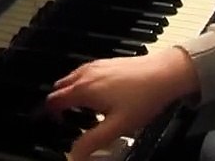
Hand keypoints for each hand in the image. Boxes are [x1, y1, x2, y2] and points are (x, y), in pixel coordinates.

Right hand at [46, 49, 199, 159]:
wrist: (165, 73)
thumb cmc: (143, 98)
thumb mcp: (117, 127)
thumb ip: (92, 142)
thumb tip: (73, 155)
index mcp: (83, 90)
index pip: (54, 101)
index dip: (49, 114)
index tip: (54, 125)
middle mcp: (86, 74)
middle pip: (60, 87)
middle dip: (58, 104)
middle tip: (67, 121)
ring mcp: (96, 66)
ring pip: (72, 79)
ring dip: (70, 93)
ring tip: (83, 111)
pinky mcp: (107, 62)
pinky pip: (85, 73)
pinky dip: (83, 84)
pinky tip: (99, 96)